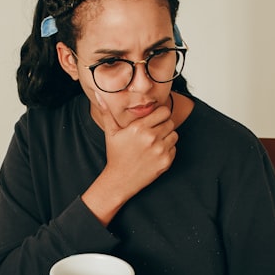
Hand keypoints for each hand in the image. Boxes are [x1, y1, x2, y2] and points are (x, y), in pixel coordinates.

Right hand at [83, 91, 177, 224]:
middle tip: (154, 131)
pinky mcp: (166, 161)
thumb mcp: (111, 133)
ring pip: (174, 135)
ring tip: (155, 142)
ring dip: (167, 137)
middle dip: (164, 125)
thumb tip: (99, 95)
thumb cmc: (116, 155)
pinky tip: (156, 153)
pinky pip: (174, 148)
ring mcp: (160, 150)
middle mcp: (151, 138)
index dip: (160, 114)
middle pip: (170, 122)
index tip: (155, 119)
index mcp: (139, 127)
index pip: (163, 111)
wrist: (120, 180)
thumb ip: (108, 112)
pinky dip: (168, 149)